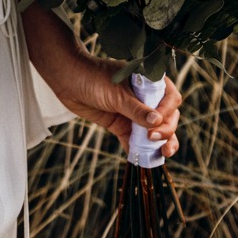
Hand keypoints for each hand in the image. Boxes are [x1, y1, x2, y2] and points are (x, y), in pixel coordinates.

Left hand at [22, 5, 182, 156]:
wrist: (67, 81)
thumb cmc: (93, 77)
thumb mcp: (117, 94)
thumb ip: (137, 109)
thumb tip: (157, 122)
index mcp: (149, 82)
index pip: (170, 98)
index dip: (167, 112)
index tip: (158, 122)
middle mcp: (145, 97)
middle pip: (166, 116)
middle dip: (166, 129)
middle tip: (156, 139)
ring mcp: (133, 112)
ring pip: (153, 130)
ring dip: (159, 142)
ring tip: (163, 154)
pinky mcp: (121, 124)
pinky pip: (134, 139)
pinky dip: (139, 149)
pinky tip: (143, 160)